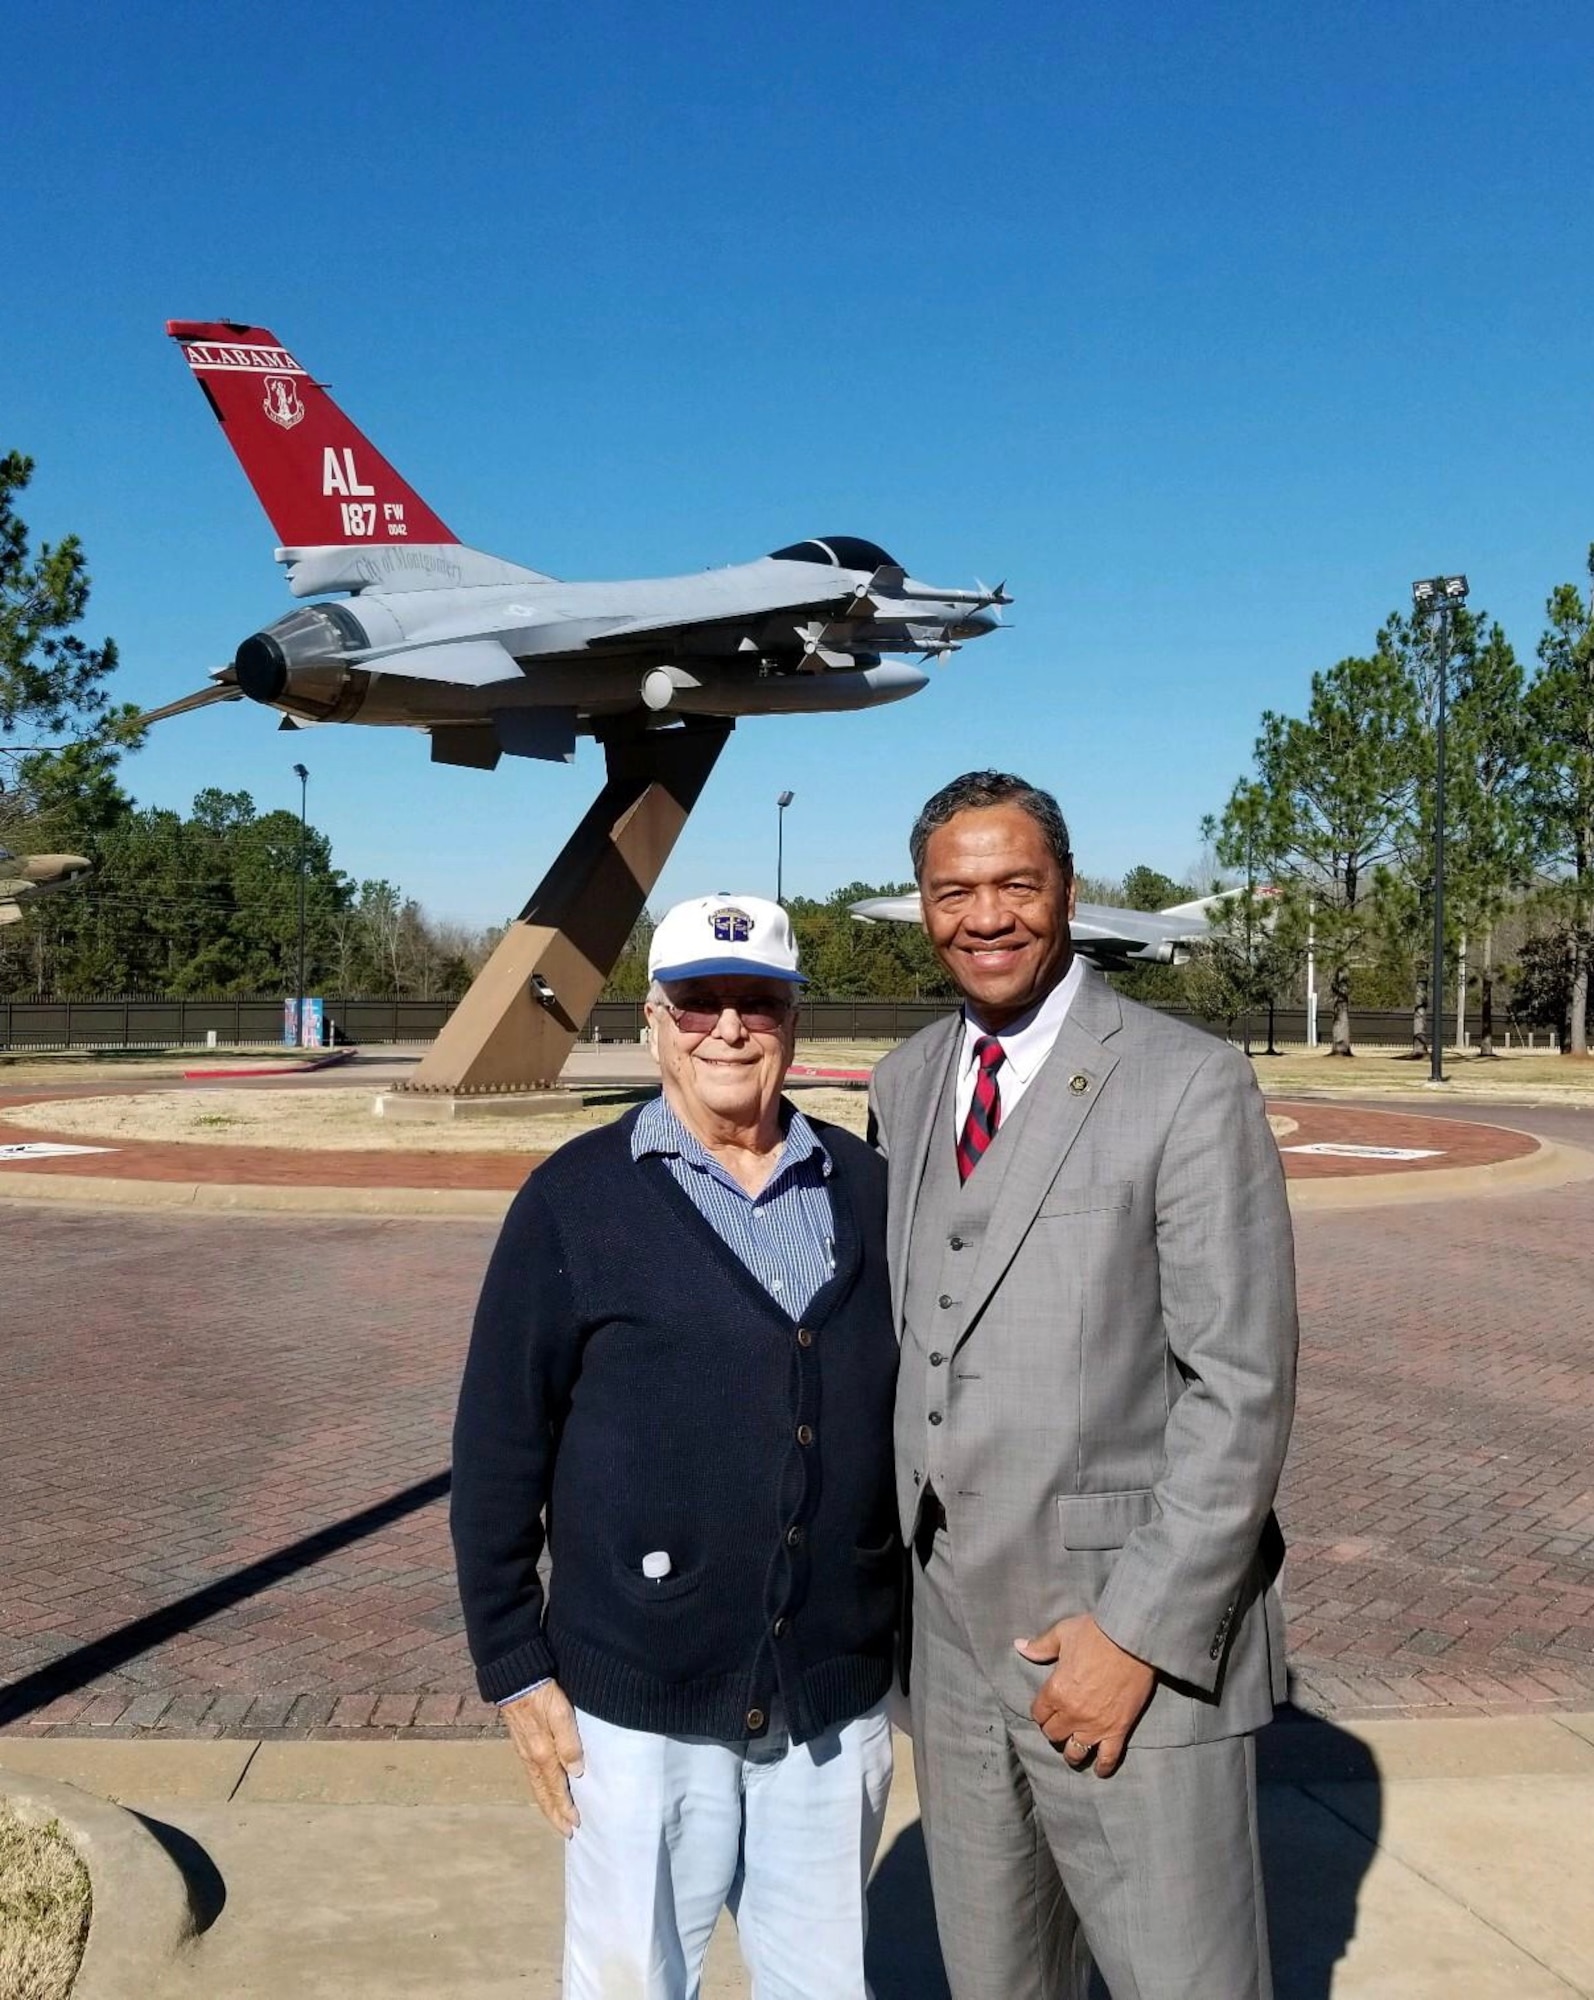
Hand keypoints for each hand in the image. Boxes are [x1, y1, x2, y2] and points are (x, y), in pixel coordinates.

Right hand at [501, 1681, 584, 1835]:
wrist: (514, 1675)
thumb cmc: (541, 1692)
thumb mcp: (559, 1712)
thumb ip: (568, 1740)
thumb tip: (576, 1772)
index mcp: (542, 1753)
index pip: (556, 1788)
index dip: (565, 1808)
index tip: (575, 1826)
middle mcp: (532, 1757)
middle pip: (543, 1793)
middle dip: (554, 1813)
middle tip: (566, 1832)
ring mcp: (524, 1751)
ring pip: (537, 1785)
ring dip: (547, 1803)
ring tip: (557, 1816)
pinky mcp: (521, 1742)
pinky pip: (532, 1774)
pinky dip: (540, 1788)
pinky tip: (545, 1787)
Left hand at [1014, 1614, 1155, 1777]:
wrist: (1132, 1639)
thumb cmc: (1096, 1634)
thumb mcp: (1063, 1633)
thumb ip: (1041, 1646)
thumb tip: (1019, 1646)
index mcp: (1055, 1691)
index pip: (1039, 1713)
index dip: (1042, 1711)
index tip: (1047, 1709)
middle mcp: (1072, 1714)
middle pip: (1054, 1734)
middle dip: (1055, 1729)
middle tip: (1061, 1724)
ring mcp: (1095, 1725)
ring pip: (1075, 1752)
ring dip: (1073, 1752)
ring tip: (1075, 1750)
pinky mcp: (1118, 1729)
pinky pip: (1108, 1758)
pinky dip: (1103, 1767)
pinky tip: (1099, 1770)